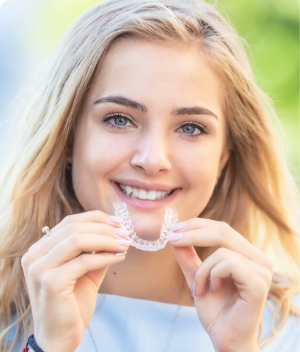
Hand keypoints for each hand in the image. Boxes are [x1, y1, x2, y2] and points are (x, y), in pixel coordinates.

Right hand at [21, 211, 129, 351]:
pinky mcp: (51, 282)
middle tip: (125, 233)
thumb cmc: (72, 304)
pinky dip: (106, 256)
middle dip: (104, 228)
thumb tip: (116, 232)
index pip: (69, 222)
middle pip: (73, 227)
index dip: (95, 218)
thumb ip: (95, 251)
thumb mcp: (85, 271)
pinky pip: (84, 261)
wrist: (60, 338)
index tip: (118, 222)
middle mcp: (34, 255)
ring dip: (106, 239)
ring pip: (77, 240)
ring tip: (125, 244)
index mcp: (39, 250)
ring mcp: (39, 268)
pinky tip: (120, 257)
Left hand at [168, 219, 272, 351]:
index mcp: (247, 254)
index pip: (222, 228)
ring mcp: (262, 270)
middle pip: (223, 231)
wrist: (225, 339)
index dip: (197, 225)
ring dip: (202, 270)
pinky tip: (212, 290)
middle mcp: (259, 259)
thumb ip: (188, 256)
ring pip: (221, 250)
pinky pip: (228, 263)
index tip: (174, 229)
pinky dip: (212, 275)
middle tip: (173, 239)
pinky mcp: (259, 283)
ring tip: (199, 288)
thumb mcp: (196, 276)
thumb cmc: (215, 310)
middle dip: (193, 233)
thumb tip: (175, 234)